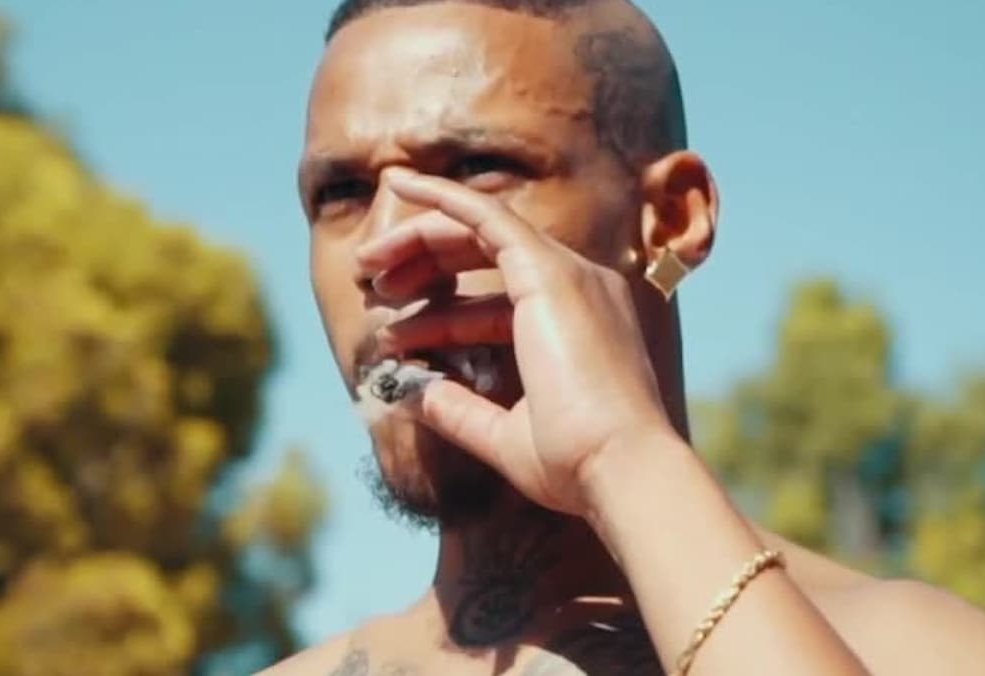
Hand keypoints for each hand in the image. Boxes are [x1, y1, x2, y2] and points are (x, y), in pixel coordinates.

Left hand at [358, 172, 680, 515]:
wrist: (619, 467)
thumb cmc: (576, 464)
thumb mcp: (506, 435)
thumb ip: (461, 410)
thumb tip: (415, 394)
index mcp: (577, 327)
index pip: (495, 302)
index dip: (440, 311)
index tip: (390, 329)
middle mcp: (579, 290)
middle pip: (487, 256)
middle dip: (424, 263)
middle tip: (370, 284)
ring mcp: (568, 275)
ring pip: (479, 231)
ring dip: (418, 239)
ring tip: (366, 264)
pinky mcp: (548, 272)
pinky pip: (485, 216)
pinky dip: (441, 196)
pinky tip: (401, 183)